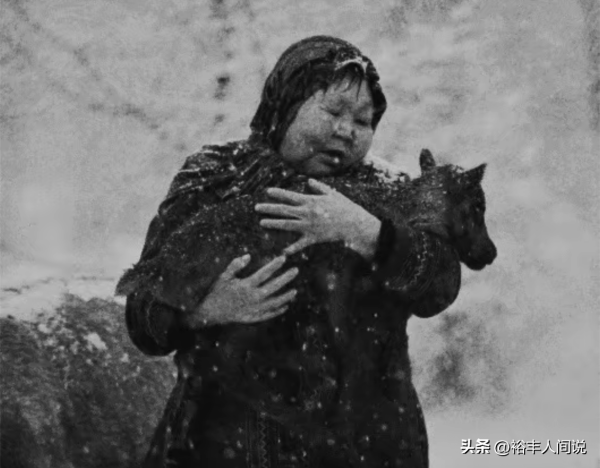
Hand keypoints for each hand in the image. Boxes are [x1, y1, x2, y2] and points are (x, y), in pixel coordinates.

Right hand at [183, 255, 297, 328]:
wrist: (210, 313)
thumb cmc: (216, 292)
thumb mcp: (223, 277)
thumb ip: (235, 266)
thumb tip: (248, 255)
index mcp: (246, 286)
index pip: (264, 273)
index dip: (274, 265)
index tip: (283, 258)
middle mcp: (252, 298)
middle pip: (273, 287)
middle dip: (285, 278)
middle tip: (296, 270)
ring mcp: (253, 309)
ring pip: (274, 303)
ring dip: (285, 296)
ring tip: (295, 291)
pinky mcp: (252, 317)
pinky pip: (268, 315)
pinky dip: (277, 311)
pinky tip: (285, 306)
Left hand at [255, 179, 381, 258]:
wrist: (354, 223)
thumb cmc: (344, 207)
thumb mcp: (332, 193)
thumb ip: (318, 187)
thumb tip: (308, 181)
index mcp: (310, 201)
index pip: (290, 196)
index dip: (278, 193)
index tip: (267, 191)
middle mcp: (306, 213)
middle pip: (284, 210)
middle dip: (269, 208)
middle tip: (256, 207)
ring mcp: (308, 226)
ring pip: (287, 225)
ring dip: (273, 224)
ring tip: (262, 222)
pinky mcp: (313, 237)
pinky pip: (300, 244)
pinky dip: (292, 248)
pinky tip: (283, 251)